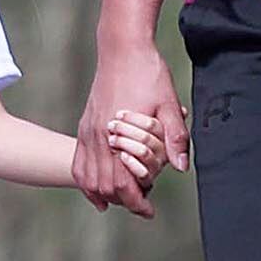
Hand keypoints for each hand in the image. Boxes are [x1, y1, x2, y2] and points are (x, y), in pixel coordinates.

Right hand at [77, 42, 187, 216]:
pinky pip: (78, 163)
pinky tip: (97, 190)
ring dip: (103, 194)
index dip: (136, 202)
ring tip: (122, 199)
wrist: (123, 49)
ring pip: (88, 178)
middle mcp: (98, 136)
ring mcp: (88, 131)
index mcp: (119, 134)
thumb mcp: (169, 104)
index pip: (123, 183)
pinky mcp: (84, 126)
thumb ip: (175, 137)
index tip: (149, 211)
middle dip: (123, 200)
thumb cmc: (148, 74)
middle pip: (104, 186)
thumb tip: (182, 167)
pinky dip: (86, 181)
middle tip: (142, 203)